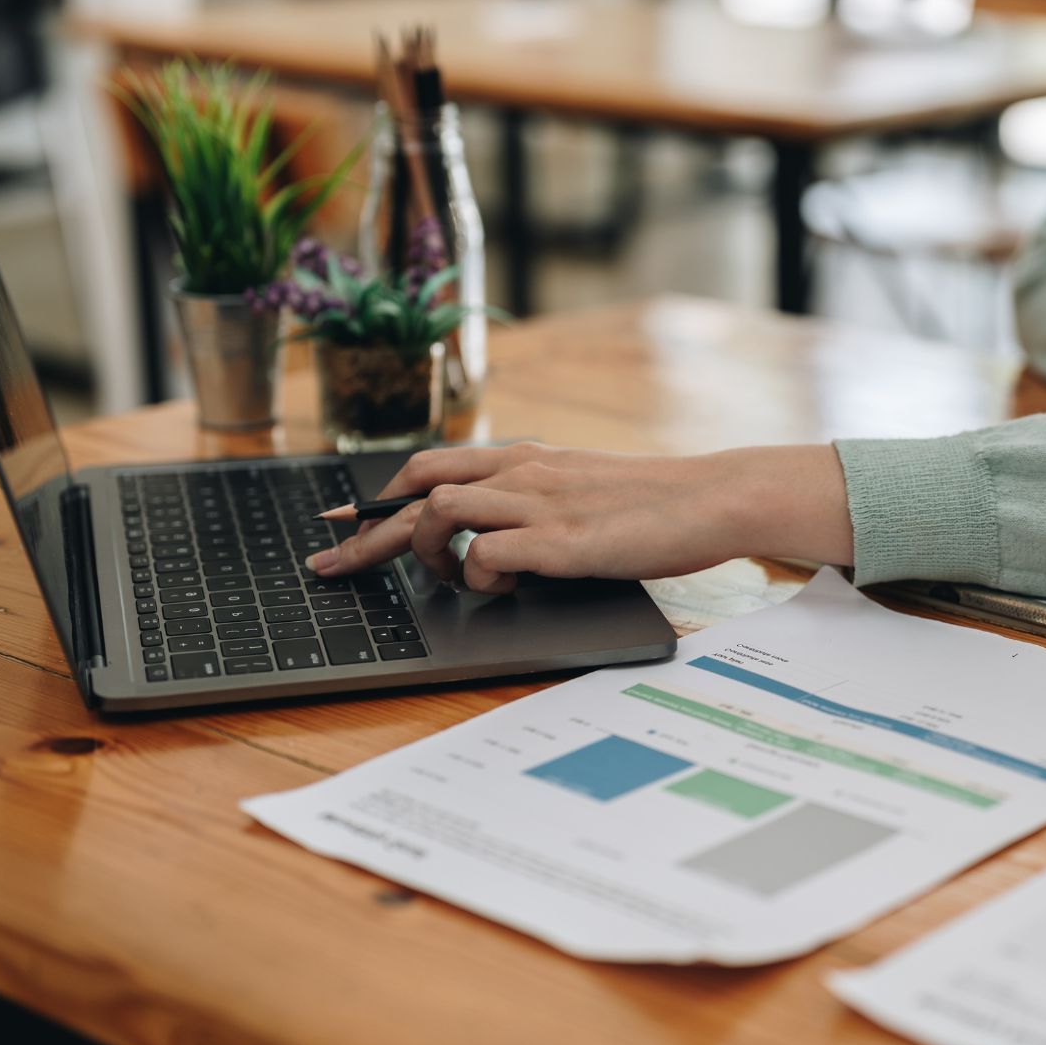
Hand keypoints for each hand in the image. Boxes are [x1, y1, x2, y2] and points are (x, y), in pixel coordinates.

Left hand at [304, 442, 853, 593]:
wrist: (712, 499)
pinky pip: (486, 554)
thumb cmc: (656, 504)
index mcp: (526, 458)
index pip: (430, 465)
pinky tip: (502, 586)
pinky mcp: (560, 541)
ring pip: (440, 512)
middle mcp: (523, 472)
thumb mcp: (583, 489)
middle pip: (417, 488)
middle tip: (333, 566)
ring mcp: (539, 504)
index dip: (376, 495)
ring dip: (426, 551)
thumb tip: (497, 532)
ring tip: (445, 579)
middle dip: (367, 532)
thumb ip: (537, 499)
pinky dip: (477, 575)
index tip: (338, 519)